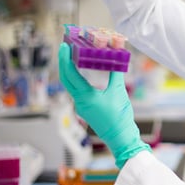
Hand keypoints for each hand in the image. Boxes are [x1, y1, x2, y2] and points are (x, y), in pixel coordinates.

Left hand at [59, 43, 149, 168]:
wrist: (121, 137)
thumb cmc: (119, 117)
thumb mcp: (118, 92)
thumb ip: (116, 73)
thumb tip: (117, 57)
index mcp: (84, 97)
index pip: (70, 75)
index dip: (65, 59)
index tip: (64, 46)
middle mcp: (79, 101)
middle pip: (66, 79)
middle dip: (63, 62)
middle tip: (64, 47)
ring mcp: (80, 105)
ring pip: (70, 85)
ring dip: (69, 70)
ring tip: (71, 56)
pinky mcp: (85, 108)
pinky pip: (76, 90)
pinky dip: (76, 78)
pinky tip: (81, 71)